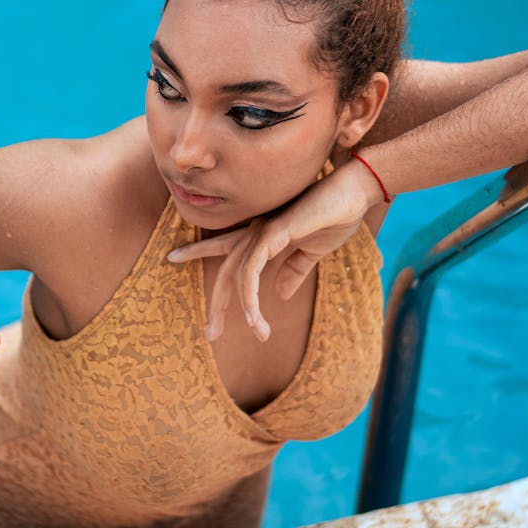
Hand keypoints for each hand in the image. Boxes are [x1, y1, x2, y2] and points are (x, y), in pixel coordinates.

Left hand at [168, 159, 376, 341]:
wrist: (354, 193)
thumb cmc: (335, 215)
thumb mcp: (313, 251)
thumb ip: (294, 270)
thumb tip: (280, 294)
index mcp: (263, 233)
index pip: (223, 246)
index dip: (198, 250)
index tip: (173, 257)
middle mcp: (256, 230)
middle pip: (225, 269)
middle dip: (216, 303)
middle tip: (211, 334)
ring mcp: (262, 230)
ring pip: (238, 276)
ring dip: (246, 310)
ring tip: (259, 334)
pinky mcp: (273, 232)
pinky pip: (252, 269)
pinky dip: (251, 296)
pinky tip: (256, 317)